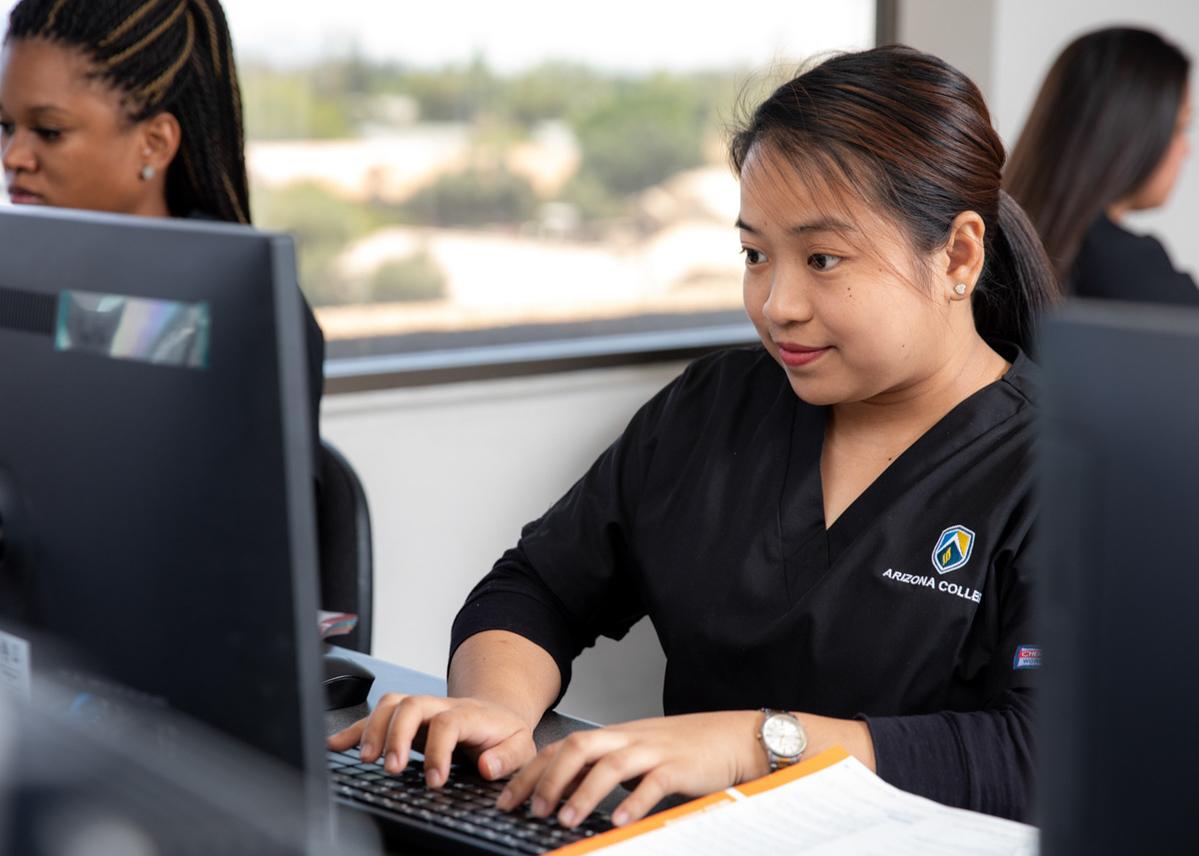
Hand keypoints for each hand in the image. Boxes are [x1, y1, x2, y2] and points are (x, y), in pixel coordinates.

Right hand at [327, 693, 536, 786]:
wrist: (497, 714)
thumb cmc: (505, 733)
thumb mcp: (521, 746)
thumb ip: (507, 756)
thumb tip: (486, 765)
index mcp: (470, 714)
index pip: (448, 722)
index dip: (438, 750)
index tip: (435, 780)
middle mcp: (442, 706)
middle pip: (413, 705)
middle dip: (396, 734)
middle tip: (391, 767)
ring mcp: (422, 710)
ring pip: (392, 704)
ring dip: (373, 728)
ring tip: (366, 759)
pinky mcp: (406, 719)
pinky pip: (376, 715)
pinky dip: (355, 729)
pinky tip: (337, 744)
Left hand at [496, 711, 766, 828]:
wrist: (736, 737)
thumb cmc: (687, 750)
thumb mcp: (639, 754)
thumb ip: (605, 767)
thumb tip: (565, 794)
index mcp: (616, 735)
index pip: (563, 747)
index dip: (532, 771)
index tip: (508, 798)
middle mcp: (629, 738)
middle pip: (577, 748)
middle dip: (549, 779)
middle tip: (531, 810)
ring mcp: (654, 750)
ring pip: (609, 764)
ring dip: (583, 793)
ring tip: (565, 819)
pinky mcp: (679, 766)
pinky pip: (652, 783)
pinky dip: (633, 802)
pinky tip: (619, 821)